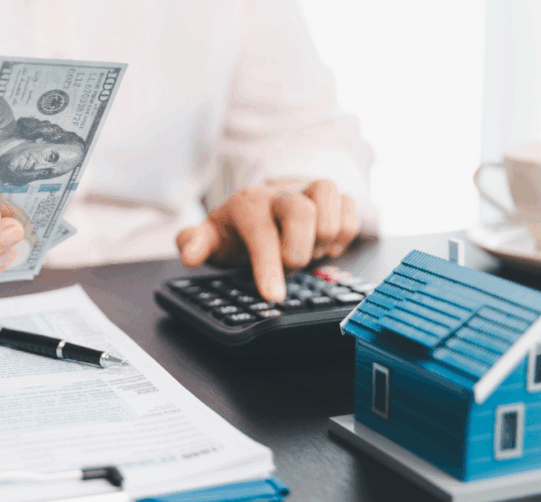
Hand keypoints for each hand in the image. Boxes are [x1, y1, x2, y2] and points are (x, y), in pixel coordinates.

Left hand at [176, 180, 358, 301]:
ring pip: (330, 198)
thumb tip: (189, 254)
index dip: (268, 265)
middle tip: (290, 268)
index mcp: (248, 203)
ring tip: (308, 253)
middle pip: (301, 210)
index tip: (272, 295)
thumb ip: (195, 244)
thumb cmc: (237, 229)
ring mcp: (309, 191)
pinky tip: (325, 248)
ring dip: (323, 238)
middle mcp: (280, 192)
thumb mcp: (211, 238)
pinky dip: (343, 234)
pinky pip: (351, 209)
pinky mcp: (334, 198)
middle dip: (298, 250)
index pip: (261, 231)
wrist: (261, 208)